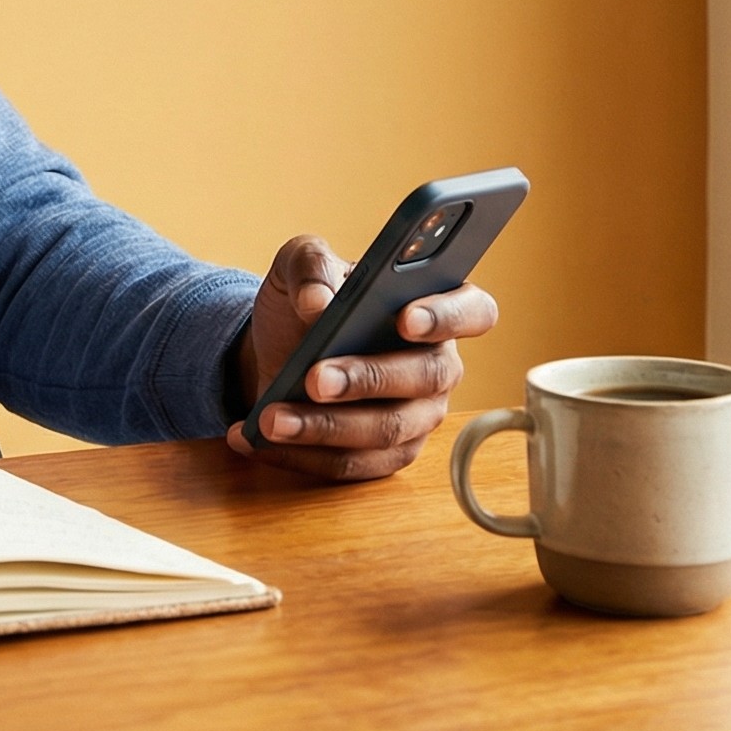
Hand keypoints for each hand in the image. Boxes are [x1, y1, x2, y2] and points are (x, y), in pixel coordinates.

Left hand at [225, 234, 497, 480]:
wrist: (276, 350)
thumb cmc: (306, 302)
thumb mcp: (298, 265)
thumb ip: (310, 266)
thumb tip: (318, 303)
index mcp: (434, 307)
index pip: (473, 310)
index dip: (447, 316)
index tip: (406, 318)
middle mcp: (438, 365)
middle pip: (424, 377)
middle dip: (366, 379)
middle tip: (314, 377)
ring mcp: (417, 416)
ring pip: (385, 430)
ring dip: (323, 427)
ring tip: (271, 418)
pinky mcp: (385, 456)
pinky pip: (352, 465)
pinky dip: (301, 455)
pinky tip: (257, 438)